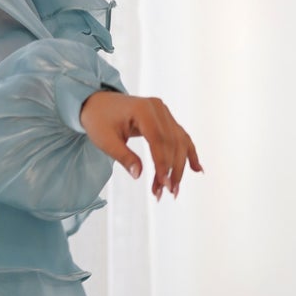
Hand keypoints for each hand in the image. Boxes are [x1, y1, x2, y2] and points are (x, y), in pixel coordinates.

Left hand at [80, 90, 201, 199]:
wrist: (98, 103)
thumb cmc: (99, 120)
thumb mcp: (105, 140)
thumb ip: (123, 156)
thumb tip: (138, 175)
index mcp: (143, 109)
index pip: (158, 139)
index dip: (162, 163)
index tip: (163, 184)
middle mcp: (158, 108)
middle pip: (172, 142)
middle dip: (172, 169)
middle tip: (167, 193)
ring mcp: (164, 113)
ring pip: (179, 142)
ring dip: (179, 167)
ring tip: (174, 189)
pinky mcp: (166, 119)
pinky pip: (181, 137)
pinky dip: (189, 154)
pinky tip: (197, 169)